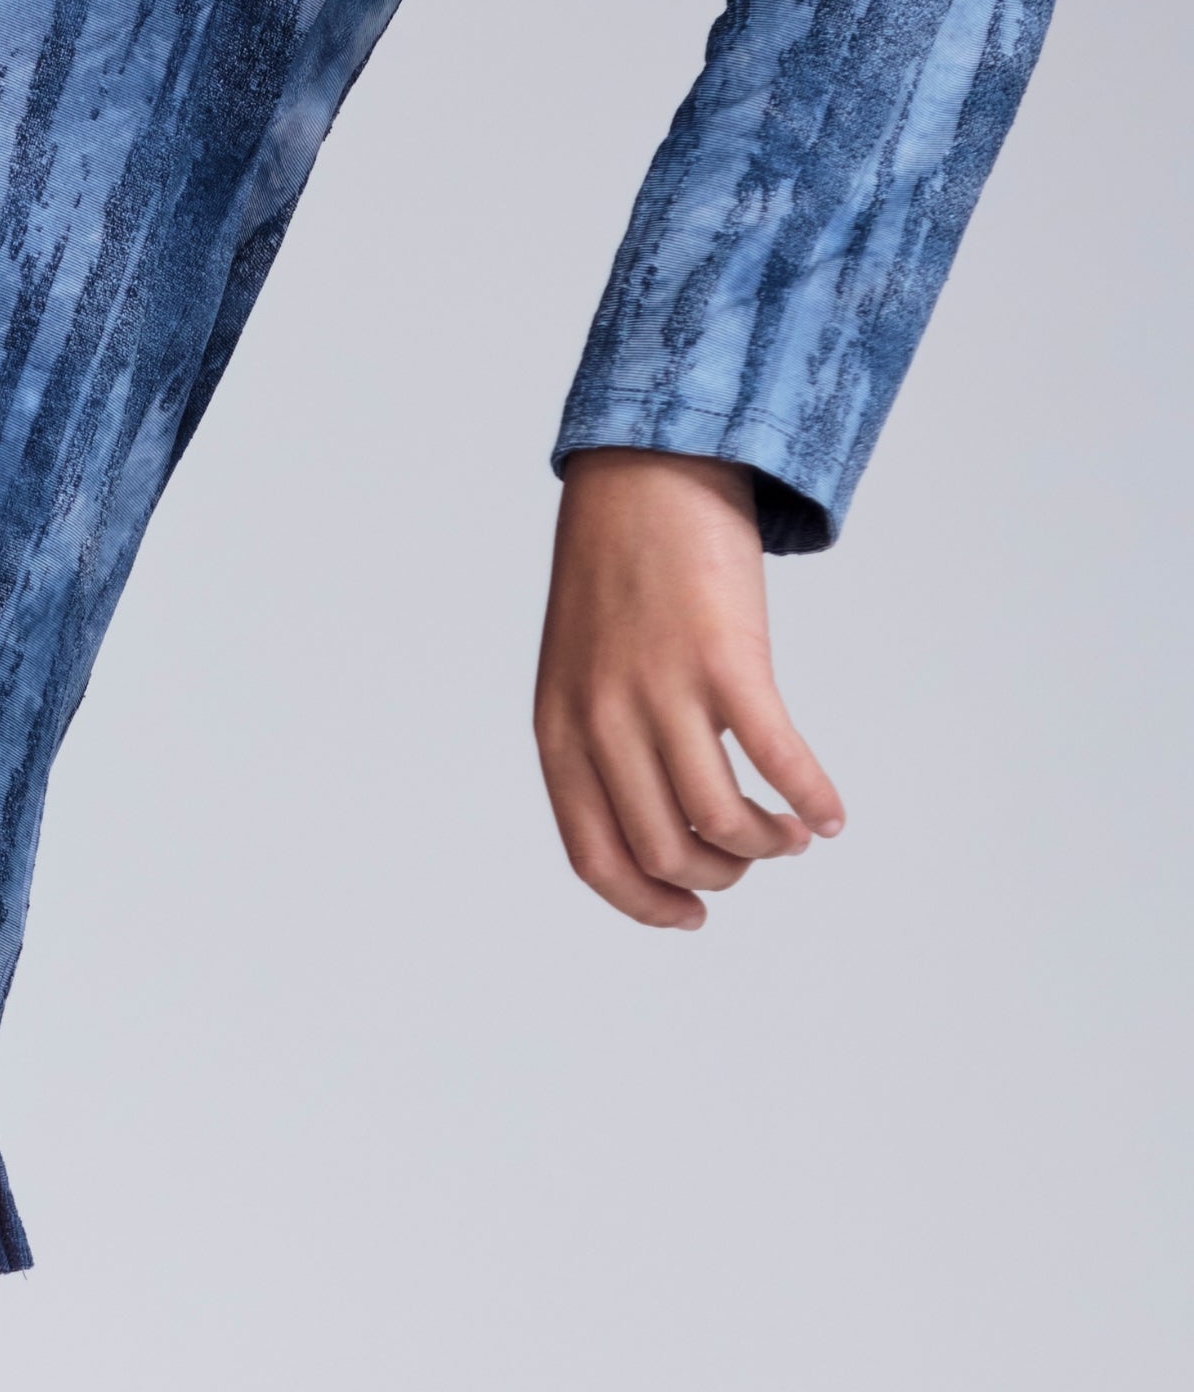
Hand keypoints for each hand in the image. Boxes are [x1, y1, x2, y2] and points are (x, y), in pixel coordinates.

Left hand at [533, 450, 843, 931]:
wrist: (644, 474)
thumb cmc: (616, 574)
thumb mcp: (579, 670)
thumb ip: (602, 742)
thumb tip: (661, 822)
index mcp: (559, 732)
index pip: (596, 857)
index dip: (647, 904)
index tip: (691, 916)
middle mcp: (602, 721)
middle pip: (666, 850)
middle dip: (720, 873)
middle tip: (752, 858)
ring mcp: (662, 692)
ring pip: (722, 820)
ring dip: (767, 845)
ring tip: (792, 837)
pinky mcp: (726, 661)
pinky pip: (777, 759)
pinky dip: (812, 799)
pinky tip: (831, 813)